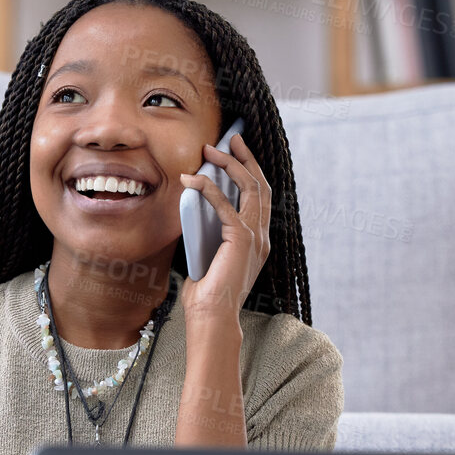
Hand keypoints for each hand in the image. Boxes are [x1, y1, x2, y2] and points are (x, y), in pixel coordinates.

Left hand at [177, 130, 272, 334]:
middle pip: (260, 185)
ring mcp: (256, 238)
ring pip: (249, 188)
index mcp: (258, 240)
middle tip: (231, 137)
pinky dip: (209, 188)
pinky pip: (226, 205)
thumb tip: (192, 205)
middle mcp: (262, 236)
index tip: (237, 151)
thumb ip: (208, 232)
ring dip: (230, 165)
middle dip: (245, 158)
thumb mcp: (208, 254)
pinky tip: (192, 180)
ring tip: (211, 150)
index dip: (251, 170)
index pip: (260, 197)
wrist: (212, 317)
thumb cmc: (206, 293)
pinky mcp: (241, 241)